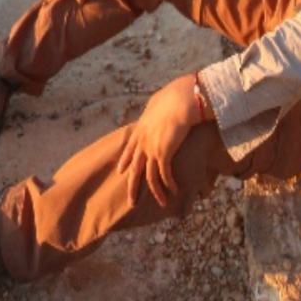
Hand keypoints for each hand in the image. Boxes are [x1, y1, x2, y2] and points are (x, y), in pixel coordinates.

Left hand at [117, 74, 198, 207]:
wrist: (179, 101)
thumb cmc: (173, 97)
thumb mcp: (157, 102)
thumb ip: (155, 109)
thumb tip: (158, 105)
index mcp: (140, 130)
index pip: (129, 149)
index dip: (125, 161)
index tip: (121, 171)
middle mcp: (142, 142)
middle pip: (135, 170)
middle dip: (133, 187)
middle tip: (132, 202)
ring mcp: (151, 149)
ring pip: (150, 177)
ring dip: (156, 192)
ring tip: (162, 202)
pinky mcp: (163, 153)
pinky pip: (164, 175)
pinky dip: (169, 185)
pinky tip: (174, 190)